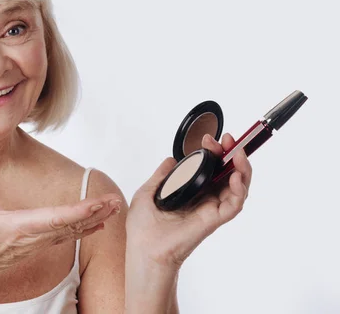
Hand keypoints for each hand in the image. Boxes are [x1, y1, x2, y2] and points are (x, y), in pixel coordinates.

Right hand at [0, 158, 122, 276]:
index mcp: (23, 226)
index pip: (56, 218)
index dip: (78, 211)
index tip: (96, 203)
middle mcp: (37, 236)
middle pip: (73, 224)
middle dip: (96, 212)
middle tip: (115, 200)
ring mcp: (42, 242)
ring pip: (75, 230)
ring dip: (96, 218)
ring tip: (115, 206)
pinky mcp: (43, 244)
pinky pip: (70, 236)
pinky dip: (87, 229)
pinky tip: (102, 223)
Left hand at [126, 133, 252, 269]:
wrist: (143, 248)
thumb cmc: (143, 227)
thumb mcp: (148, 191)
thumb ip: (162, 175)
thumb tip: (171, 160)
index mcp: (190, 192)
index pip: (210, 168)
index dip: (213, 152)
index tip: (208, 139)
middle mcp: (204, 199)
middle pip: (228, 174)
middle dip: (232, 154)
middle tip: (229, 140)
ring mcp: (210, 209)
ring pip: (237, 188)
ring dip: (242, 169)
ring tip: (239, 154)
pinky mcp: (213, 220)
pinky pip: (233, 205)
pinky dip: (239, 190)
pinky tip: (235, 177)